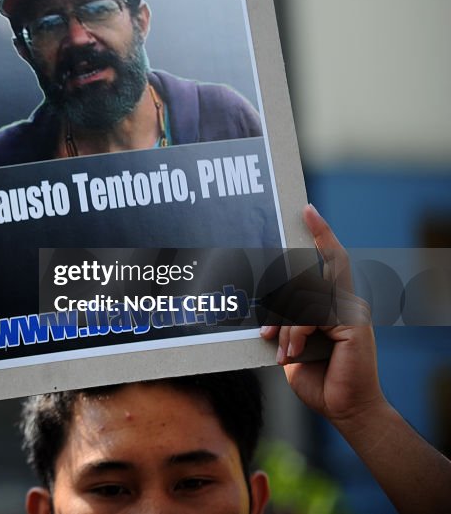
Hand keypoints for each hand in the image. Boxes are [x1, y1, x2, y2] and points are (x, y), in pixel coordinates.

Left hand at [260, 204, 385, 424]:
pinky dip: (295, 334)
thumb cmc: (319, 378)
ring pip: (302, 300)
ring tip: (284, 354)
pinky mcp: (353, 323)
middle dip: (278, 309)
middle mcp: (347, 300)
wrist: (345, 409)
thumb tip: (266, 309)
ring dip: (286, 329)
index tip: (307, 211)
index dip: (320, 234)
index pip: (330, 260)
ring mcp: (353, 310)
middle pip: (304, 282)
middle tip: (268, 336)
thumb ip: (287, 321)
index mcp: (336, 302)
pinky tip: (293, 354)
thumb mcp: (294, 344)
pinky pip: (311, 316)